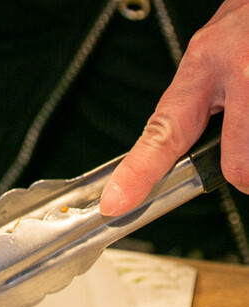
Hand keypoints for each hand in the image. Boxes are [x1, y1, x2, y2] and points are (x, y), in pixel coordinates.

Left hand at [100, 0, 248, 215]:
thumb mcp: (210, 56)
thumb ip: (195, 101)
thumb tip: (174, 150)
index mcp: (202, 67)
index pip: (163, 132)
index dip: (138, 173)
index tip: (117, 202)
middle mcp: (239, 73)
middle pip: (239, 165)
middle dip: (244, 168)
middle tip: (244, 150)